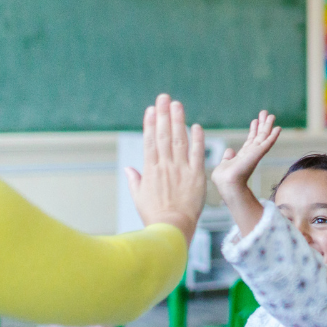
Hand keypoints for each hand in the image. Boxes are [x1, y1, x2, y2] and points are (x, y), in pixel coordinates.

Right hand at [126, 94, 205, 237]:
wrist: (172, 229)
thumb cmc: (154, 216)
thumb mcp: (139, 198)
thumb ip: (135, 181)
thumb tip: (129, 169)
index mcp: (150, 170)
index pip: (150, 141)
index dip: (150, 124)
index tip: (151, 109)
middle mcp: (165, 166)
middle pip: (163, 135)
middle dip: (163, 115)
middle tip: (164, 97)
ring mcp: (181, 170)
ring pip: (179, 140)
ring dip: (178, 121)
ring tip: (177, 104)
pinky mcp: (196, 176)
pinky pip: (198, 154)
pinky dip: (197, 140)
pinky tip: (196, 126)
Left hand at [210, 111, 281, 201]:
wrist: (227, 184)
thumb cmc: (223, 179)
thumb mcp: (224, 165)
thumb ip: (228, 157)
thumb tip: (229, 150)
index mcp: (243, 156)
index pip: (250, 141)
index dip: (253, 130)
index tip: (255, 120)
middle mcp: (251, 154)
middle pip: (259, 137)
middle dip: (262, 125)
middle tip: (266, 113)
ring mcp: (255, 154)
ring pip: (264, 137)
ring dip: (268, 126)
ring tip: (271, 115)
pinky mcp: (258, 154)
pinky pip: (267, 143)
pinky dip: (273, 136)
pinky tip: (278, 128)